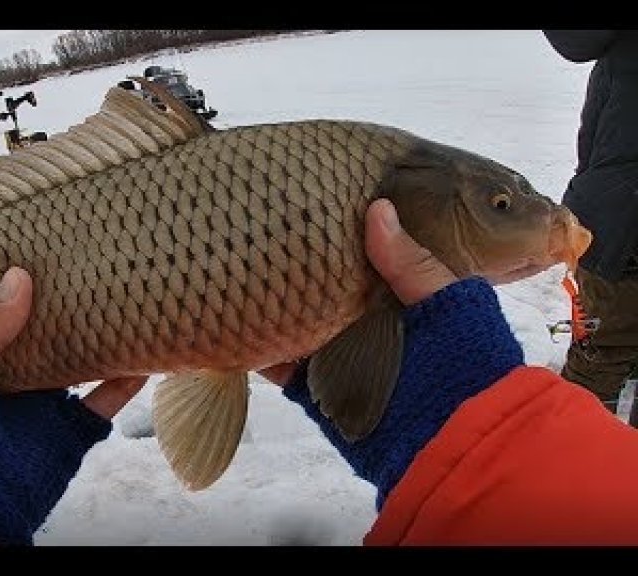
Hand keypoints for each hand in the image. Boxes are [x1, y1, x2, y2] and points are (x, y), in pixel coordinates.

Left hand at [0, 267, 145, 544]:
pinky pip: (100, 404)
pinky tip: (144, 355)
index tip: (40, 256)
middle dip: (65, 312)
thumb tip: (19, 277)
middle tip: (92, 271)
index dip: (16, 293)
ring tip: (125, 302)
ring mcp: (38, 410)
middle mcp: (6, 384)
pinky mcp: (65, 436)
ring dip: (100, 341)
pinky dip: (123, 382)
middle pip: (43, 340)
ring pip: (77, 368)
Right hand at [260, 198, 522, 505]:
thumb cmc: (465, 363)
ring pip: (295, 323)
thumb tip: (376, 209)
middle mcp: (366, 323)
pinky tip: (234, 323)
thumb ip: (411, 262)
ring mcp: (340, 356)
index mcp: (402, 297)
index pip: (365, 258)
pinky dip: (257, 348)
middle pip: (322, 288)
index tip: (314, 206)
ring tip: (236, 270)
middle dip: (296, 268)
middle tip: (262, 233)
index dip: (340, 236)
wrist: (458, 443)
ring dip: (270, 305)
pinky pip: (281, 364)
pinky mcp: (317, 389)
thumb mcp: (448, 300)